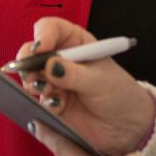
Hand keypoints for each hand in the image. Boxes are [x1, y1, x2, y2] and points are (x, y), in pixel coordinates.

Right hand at [16, 17, 155, 155]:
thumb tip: (49, 65)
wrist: (127, 125)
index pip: (51, 29)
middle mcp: (61, 60)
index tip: (41, 48)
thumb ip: (73, 74)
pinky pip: (37, 100)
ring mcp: (54, 82)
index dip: (43, 35)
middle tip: (31, 73)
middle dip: (28, 61)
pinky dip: (44, 102)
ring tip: (47, 90)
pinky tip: (58, 106)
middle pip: (33, 52)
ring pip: (31, 76)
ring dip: (34, 83)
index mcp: (76, 43)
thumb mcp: (99, 80)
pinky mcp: (51, 103)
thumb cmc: (119, 94)